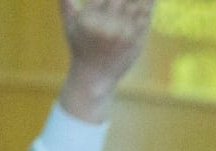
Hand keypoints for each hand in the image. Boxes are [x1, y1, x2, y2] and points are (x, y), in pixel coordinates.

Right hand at [58, 0, 154, 121]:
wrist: (94, 78)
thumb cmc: (80, 48)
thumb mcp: (69, 25)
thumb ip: (66, 2)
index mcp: (90, 20)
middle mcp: (108, 26)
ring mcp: (124, 34)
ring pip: (137, 4)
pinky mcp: (137, 40)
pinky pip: (146, 16)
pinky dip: (150, 2)